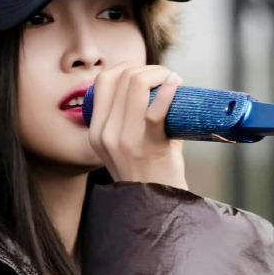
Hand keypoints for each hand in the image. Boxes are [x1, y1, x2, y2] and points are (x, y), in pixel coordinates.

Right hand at [86, 63, 188, 188]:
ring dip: (159, 73)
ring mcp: (125, 140)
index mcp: (97, 131)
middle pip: (121, 77)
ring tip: (172, 80)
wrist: (157, 206)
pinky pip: (156, 108)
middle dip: (147, 69)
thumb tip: (155, 84)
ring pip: (136, 84)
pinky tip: (176, 84)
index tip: (146, 75)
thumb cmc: (150, 172)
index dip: (126, 68)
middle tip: (165, 77)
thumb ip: (132, 117)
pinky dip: (169, 89)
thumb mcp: (126, 144)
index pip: (103, 81)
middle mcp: (106, 134)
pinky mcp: (147, 146)